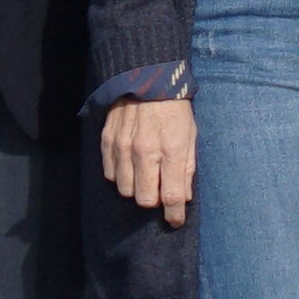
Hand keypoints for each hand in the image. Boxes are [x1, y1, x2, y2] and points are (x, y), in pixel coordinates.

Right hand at [103, 95, 197, 228]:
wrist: (147, 78)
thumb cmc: (175, 109)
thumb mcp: (190, 135)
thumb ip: (187, 168)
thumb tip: (182, 198)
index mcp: (170, 149)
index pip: (171, 195)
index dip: (174, 214)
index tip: (175, 220)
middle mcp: (144, 151)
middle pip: (144, 199)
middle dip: (154, 200)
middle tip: (159, 190)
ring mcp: (122, 147)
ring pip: (125, 190)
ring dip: (136, 188)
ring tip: (145, 175)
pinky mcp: (107, 142)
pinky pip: (110, 175)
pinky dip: (121, 176)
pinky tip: (130, 165)